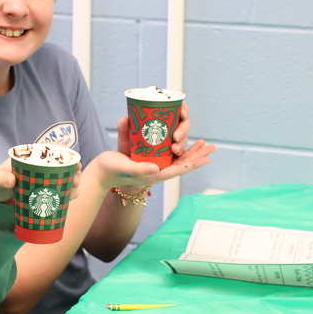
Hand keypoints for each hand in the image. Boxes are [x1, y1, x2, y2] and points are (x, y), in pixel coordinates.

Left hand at [0, 160, 82, 204]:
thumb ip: (1, 178)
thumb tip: (11, 181)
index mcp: (32, 156)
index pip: (53, 150)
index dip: (67, 155)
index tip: (74, 164)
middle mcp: (41, 166)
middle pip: (64, 165)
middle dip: (75, 171)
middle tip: (76, 182)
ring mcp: (45, 179)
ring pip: (65, 178)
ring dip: (74, 183)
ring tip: (74, 191)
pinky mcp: (46, 192)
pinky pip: (61, 190)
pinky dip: (69, 193)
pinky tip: (71, 198)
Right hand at [88, 138, 216, 190]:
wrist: (101, 172)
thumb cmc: (112, 170)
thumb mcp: (126, 168)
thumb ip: (140, 168)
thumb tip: (157, 168)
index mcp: (154, 174)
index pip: (178, 169)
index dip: (193, 163)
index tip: (206, 158)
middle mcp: (156, 169)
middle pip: (182, 163)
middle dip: (197, 155)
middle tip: (211, 147)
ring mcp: (152, 163)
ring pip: (177, 158)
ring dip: (190, 150)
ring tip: (202, 143)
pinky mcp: (147, 157)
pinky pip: (166, 152)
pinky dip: (176, 145)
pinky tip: (181, 139)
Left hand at [116, 102, 192, 157]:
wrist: (126, 164)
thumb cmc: (127, 147)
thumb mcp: (125, 138)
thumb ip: (123, 129)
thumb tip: (124, 119)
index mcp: (161, 119)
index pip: (177, 109)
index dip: (184, 109)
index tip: (182, 113)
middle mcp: (170, 128)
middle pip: (184, 123)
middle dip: (183, 129)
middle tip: (175, 136)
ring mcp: (173, 141)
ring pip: (184, 138)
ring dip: (182, 143)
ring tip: (174, 149)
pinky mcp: (173, 153)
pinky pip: (182, 151)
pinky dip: (183, 152)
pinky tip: (177, 154)